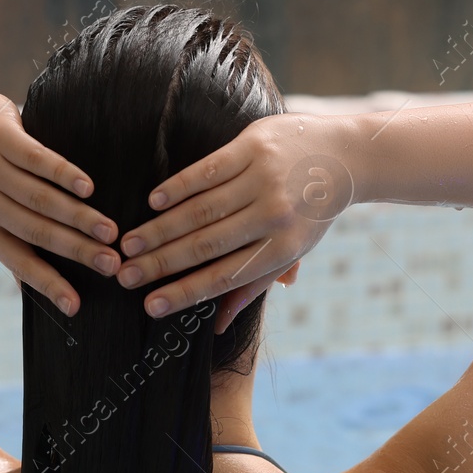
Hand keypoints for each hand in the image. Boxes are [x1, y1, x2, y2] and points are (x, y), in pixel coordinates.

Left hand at [0, 92, 117, 314]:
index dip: (47, 285)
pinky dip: (63, 175)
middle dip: (76, 250)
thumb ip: (14, 245)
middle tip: (111, 263)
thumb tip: (35, 293)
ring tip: (109, 231)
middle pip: (36, 231)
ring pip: (38, 198)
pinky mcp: (1, 138)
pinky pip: (35, 160)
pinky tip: (88, 188)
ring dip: (77, 217)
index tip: (76, 306)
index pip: (20, 262)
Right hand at [113, 112, 352, 332]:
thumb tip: (217, 324)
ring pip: (201, 209)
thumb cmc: (311, 211)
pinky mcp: (254, 147)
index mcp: (281, 249)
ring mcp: (264, 179)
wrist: (346, 157)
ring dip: (160, 229)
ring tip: (129, 244)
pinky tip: (153, 202)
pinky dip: (178, 187)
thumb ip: (253, 284)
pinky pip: (208, 170)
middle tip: (125, 276)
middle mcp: (274, 216)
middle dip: (161, 264)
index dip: (184, 293)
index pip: (224, 277)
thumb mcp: (291, 252)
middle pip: (206, 245)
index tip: (150, 306)